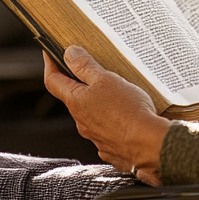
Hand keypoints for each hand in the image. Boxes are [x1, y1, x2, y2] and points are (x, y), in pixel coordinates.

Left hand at [43, 45, 169, 185]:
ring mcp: (95, 137)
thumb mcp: (106, 79)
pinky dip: (112, 120)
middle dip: (81, 83)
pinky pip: (107, 129)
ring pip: (92, 114)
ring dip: (99, 102)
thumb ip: (86, 66)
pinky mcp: (111, 147)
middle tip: (94, 69)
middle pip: (74, 97)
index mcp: (76, 102)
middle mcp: (81, 121)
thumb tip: (69, 53)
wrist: (149, 146)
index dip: (50, 64)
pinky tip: (127, 114)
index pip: (53, 81)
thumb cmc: (128, 111)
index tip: (49, 52)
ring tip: (119, 92)